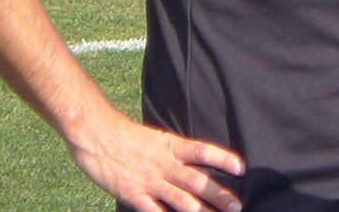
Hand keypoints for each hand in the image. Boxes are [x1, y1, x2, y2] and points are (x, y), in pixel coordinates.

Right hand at [66, 107, 244, 211]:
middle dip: (219, 194)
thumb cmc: (125, 135)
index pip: (203, 151)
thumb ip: (173, 152)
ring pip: (181, 200)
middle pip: (197, 180)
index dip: (223, 159)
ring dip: (201, 211)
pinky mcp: (133, 194)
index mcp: (171, 146)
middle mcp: (165, 164)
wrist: (96, 134)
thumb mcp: (156, 138)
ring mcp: (150, 181)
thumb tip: (192, 161)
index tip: (242, 167)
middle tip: (238, 205)